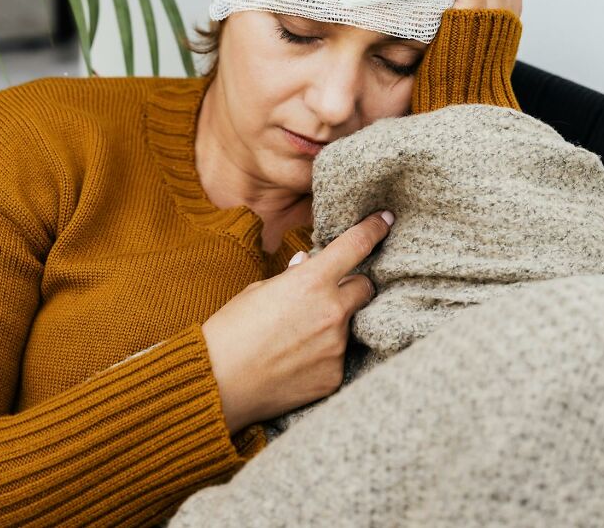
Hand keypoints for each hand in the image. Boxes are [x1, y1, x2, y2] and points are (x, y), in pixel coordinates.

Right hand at [200, 211, 393, 434]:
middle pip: (365, 287)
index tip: (386, 219)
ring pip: (349, 324)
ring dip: (333, 323)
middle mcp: (332, 312)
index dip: (374, 229)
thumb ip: (292, 277)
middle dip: (352, 285)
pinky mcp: (334, 377)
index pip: (356, 246)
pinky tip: (297, 360)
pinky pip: (338, 357)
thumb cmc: (231, 331)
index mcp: (311, 281)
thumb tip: (306, 263)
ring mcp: (336, 347)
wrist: (217, 384)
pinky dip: (324, 354)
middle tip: (329, 293)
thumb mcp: (259, 291)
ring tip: (298, 336)